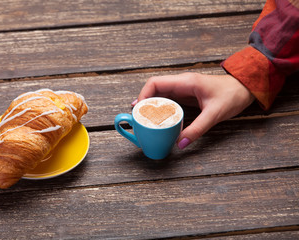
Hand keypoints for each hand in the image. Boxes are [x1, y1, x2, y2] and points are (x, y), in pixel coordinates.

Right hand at [132, 72, 254, 148]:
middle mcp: (181, 83)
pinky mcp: (186, 96)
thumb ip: (197, 129)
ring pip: (160, 95)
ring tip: (144, 120)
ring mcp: (183, 89)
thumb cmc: (232, 96)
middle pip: (154, 89)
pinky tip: (158, 119)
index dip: (143, 95)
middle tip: (138, 118)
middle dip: (144, 103)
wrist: (245, 88)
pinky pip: (168, 100)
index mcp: (186, 82)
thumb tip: (180, 143)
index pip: (155, 83)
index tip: (138, 109)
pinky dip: (160, 109)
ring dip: (151, 106)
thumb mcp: (214, 114)